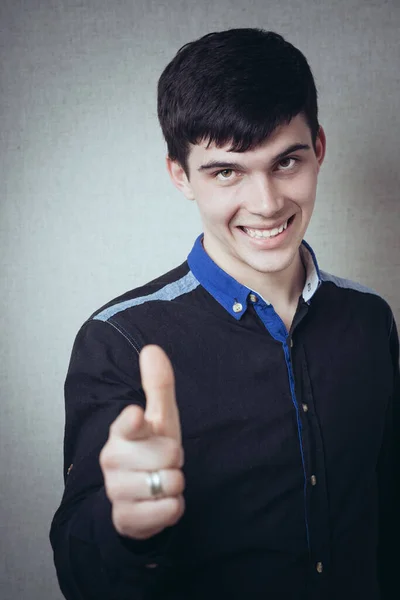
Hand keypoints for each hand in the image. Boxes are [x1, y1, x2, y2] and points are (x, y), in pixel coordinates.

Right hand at [99, 345, 184, 539]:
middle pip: (168, 454)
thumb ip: (158, 385)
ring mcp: (117, 489)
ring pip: (170, 483)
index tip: (136, 416)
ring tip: (159, 480)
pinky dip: (172, 507)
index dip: (134, 422)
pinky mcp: (126, 517)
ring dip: (174, 483)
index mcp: (122, 431)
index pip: (126, 424)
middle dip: (175, 459)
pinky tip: (159, 502)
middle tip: (162, 460)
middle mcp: (113, 459)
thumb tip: (151, 348)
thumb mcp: (160, 418)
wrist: (138, 497)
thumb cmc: (151, 449)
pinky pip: (168, 510)